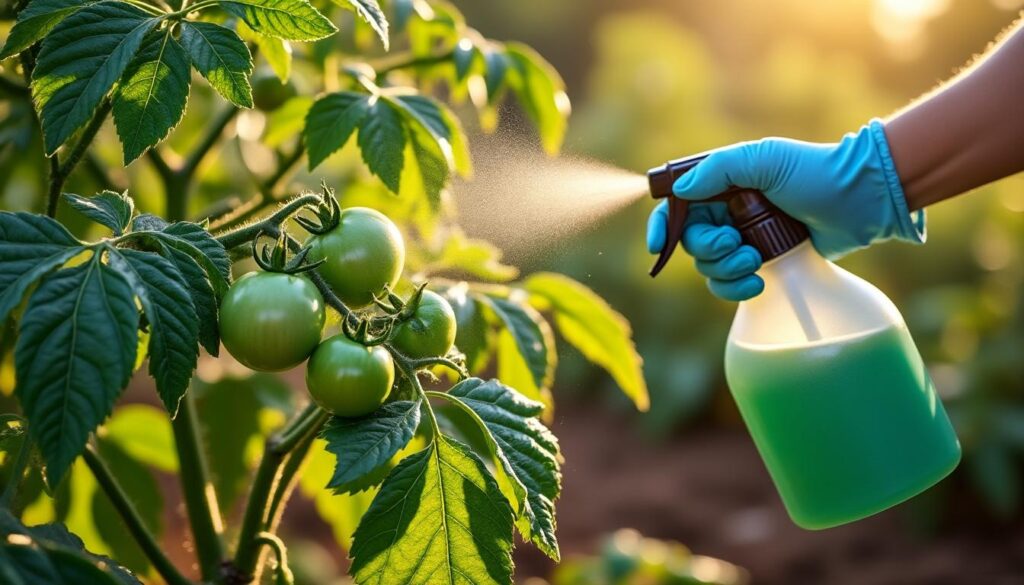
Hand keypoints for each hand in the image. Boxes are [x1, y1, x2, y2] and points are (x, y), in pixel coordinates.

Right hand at [646, 120, 925, 300]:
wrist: (860, 200)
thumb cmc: (814, 172)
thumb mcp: (764, 160)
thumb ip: (718, 171)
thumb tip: (679, 193)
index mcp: (721, 184)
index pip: (676, 206)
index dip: (661, 226)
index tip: (658, 247)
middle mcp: (727, 212)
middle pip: (691, 242)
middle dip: (708, 249)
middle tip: (736, 244)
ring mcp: (745, 238)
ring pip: (709, 267)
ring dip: (725, 270)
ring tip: (755, 261)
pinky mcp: (764, 262)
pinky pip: (731, 284)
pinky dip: (736, 288)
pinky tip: (757, 283)